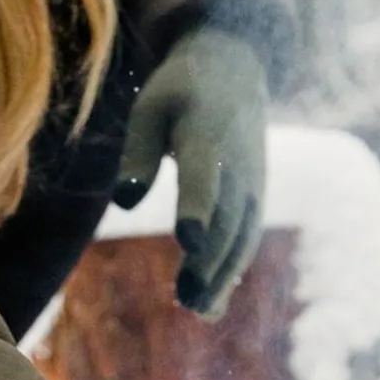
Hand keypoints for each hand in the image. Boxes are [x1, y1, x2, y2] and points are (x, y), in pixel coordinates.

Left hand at [112, 28, 270, 319]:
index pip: (204, 175)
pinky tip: (209, 305)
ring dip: (222, 275)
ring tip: (198, 309)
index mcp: (207, 133)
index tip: (189, 240)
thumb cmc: (179, 92)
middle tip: (188, 298)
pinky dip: (231, 272)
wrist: (234, 69)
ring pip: (241, 236)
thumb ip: (138, 154)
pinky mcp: (254, 198)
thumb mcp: (149, 108)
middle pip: (227, 217)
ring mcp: (252, 182)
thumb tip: (126, 201)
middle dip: (210, 260)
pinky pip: (246, 239)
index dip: (198, 207)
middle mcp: (238, 163)